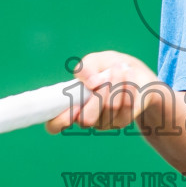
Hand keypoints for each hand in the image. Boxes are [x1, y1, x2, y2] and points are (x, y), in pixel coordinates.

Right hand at [43, 51, 160, 133]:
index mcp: (69, 104)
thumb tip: (91, 84)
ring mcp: (103, 122)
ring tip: (120, 68)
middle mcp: (84, 118)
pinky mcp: (122, 121)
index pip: (54, 125)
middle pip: (87, 119)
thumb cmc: (106, 67)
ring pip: (109, 109)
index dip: (59, 121)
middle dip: (98, 95)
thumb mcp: (93, 61)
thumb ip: (85, 69)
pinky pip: (126, 107)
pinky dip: (128, 87)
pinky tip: (129, 75)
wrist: (131, 71)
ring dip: (116, 84)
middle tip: (106, 76)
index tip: (73, 106)